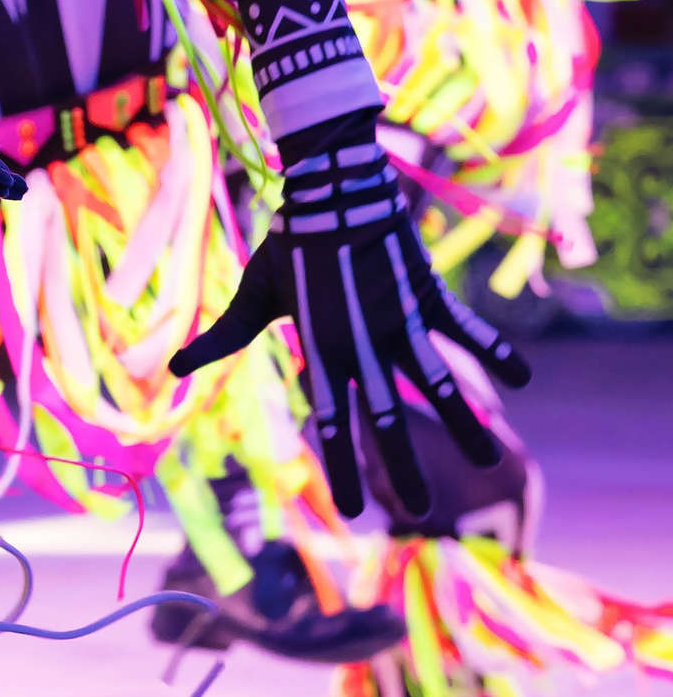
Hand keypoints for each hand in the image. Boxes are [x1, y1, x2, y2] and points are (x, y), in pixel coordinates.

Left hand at [167, 136, 528, 519]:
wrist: (328, 181)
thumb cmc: (290, 242)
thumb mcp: (256, 291)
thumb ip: (225, 335)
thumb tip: (172, 369)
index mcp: (319, 344)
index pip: (330, 419)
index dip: (342, 468)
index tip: (355, 515)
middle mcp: (361, 338)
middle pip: (386, 415)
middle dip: (405, 466)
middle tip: (424, 513)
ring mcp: (397, 316)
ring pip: (436, 380)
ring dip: (463, 421)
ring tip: (491, 462)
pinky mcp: (424, 291)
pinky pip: (463, 326)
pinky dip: (492, 349)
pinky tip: (524, 379)